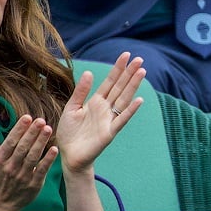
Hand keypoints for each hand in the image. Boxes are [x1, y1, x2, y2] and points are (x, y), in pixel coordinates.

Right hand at [0, 114, 57, 210]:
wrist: (2, 200)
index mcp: (0, 159)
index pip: (10, 142)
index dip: (19, 129)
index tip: (27, 117)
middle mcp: (10, 167)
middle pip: (22, 148)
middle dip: (31, 133)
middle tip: (41, 120)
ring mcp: (22, 176)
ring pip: (32, 157)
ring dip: (40, 143)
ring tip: (48, 129)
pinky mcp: (33, 184)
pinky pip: (41, 170)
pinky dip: (48, 160)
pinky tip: (54, 149)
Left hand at [55, 53, 146, 174]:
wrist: (69, 155)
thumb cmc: (69, 133)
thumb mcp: (71, 108)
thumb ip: (81, 92)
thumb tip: (90, 72)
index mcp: (96, 102)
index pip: (110, 82)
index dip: (118, 69)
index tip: (126, 55)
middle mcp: (105, 109)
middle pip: (120, 87)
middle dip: (129, 73)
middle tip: (140, 59)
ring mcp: (109, 120)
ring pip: (123, 99)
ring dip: (133, 86)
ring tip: (142, 72)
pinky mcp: (109, 133)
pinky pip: (121, 120)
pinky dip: (130, 111)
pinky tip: (139, 100)